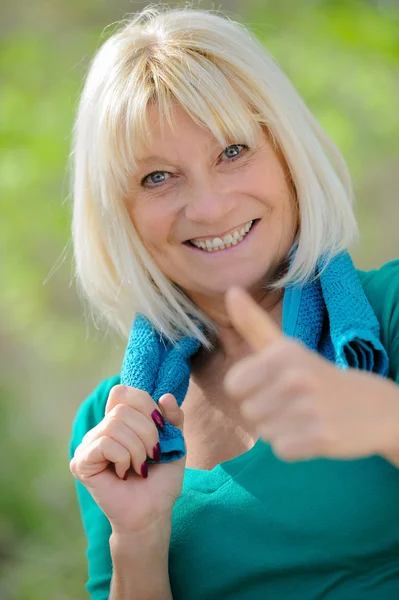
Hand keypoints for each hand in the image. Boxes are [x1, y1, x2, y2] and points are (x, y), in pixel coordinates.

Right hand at [70, 386, 185, 534]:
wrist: (153, 512)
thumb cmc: (161, 479)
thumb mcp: (175, 442)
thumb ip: (173, 418)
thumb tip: (165, 396)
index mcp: (119, 420)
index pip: (124, 391)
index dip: (146, 405)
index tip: (160, 428)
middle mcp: (101, 429)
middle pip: (122, 409)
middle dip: (147, 432)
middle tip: (152, 455)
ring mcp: (88, 445)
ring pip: (113, 425)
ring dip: (137, 449)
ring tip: (139, 467)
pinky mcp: (81, 462)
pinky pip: (105, 444)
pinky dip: (123, 458)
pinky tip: (124, 473)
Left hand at [224, 286, 398, 461]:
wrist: (374, 406)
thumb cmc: (318, 375)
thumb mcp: (286, 347)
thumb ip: (253, 323)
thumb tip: (231, 291)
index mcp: (283, 353)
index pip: (234, 384)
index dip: (249, 389)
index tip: (272, 384)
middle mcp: (296, 378)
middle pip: (248, 410)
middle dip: (266, 411)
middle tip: (294, 402)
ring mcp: (310, 409)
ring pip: (264, 431)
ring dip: (280, 429)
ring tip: (304, 416)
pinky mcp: (322, 437)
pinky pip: (282, 450)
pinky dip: (294, 447)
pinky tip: (313, 432)